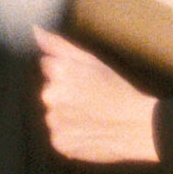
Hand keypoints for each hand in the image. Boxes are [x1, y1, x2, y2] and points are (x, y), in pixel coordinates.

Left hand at [35, 32, 159, 163]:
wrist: (137, 126)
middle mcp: (49, 95)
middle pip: (49, 92)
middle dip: (65, 94)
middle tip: (91, 100)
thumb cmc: (117, 89)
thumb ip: (59, 46)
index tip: (86, 82)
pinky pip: (59, 136)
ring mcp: (53, 121)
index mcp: (58, 71)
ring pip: (53, 115)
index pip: (48, 67)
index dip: (69, 74)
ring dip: (66, 116)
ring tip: (91, 117)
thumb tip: (35, 31)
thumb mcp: (92, 61)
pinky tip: (88, 131)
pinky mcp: (58, 143)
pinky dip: (70, 135)